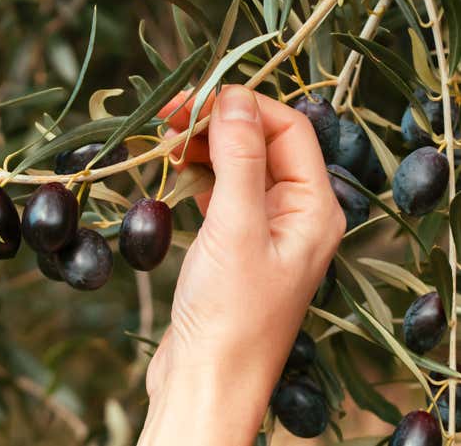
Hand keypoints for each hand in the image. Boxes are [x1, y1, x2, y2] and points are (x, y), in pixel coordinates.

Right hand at [138, 85, 344, 443]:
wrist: (206, 381)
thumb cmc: (229, 315)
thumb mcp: (235, 227)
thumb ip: (240, 158)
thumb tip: (233, 97)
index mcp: (314, 209)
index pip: (288, 130)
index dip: (244, 105)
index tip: (195, 95)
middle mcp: (296, 216)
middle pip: (262, 144)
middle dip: (218, 122)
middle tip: (168, 113)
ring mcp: (265, 232)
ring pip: (239, 167)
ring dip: (204, 147)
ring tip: (164, 141)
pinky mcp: (235, 247)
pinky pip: (222, 194)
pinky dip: (198, 176)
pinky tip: (175, 172)